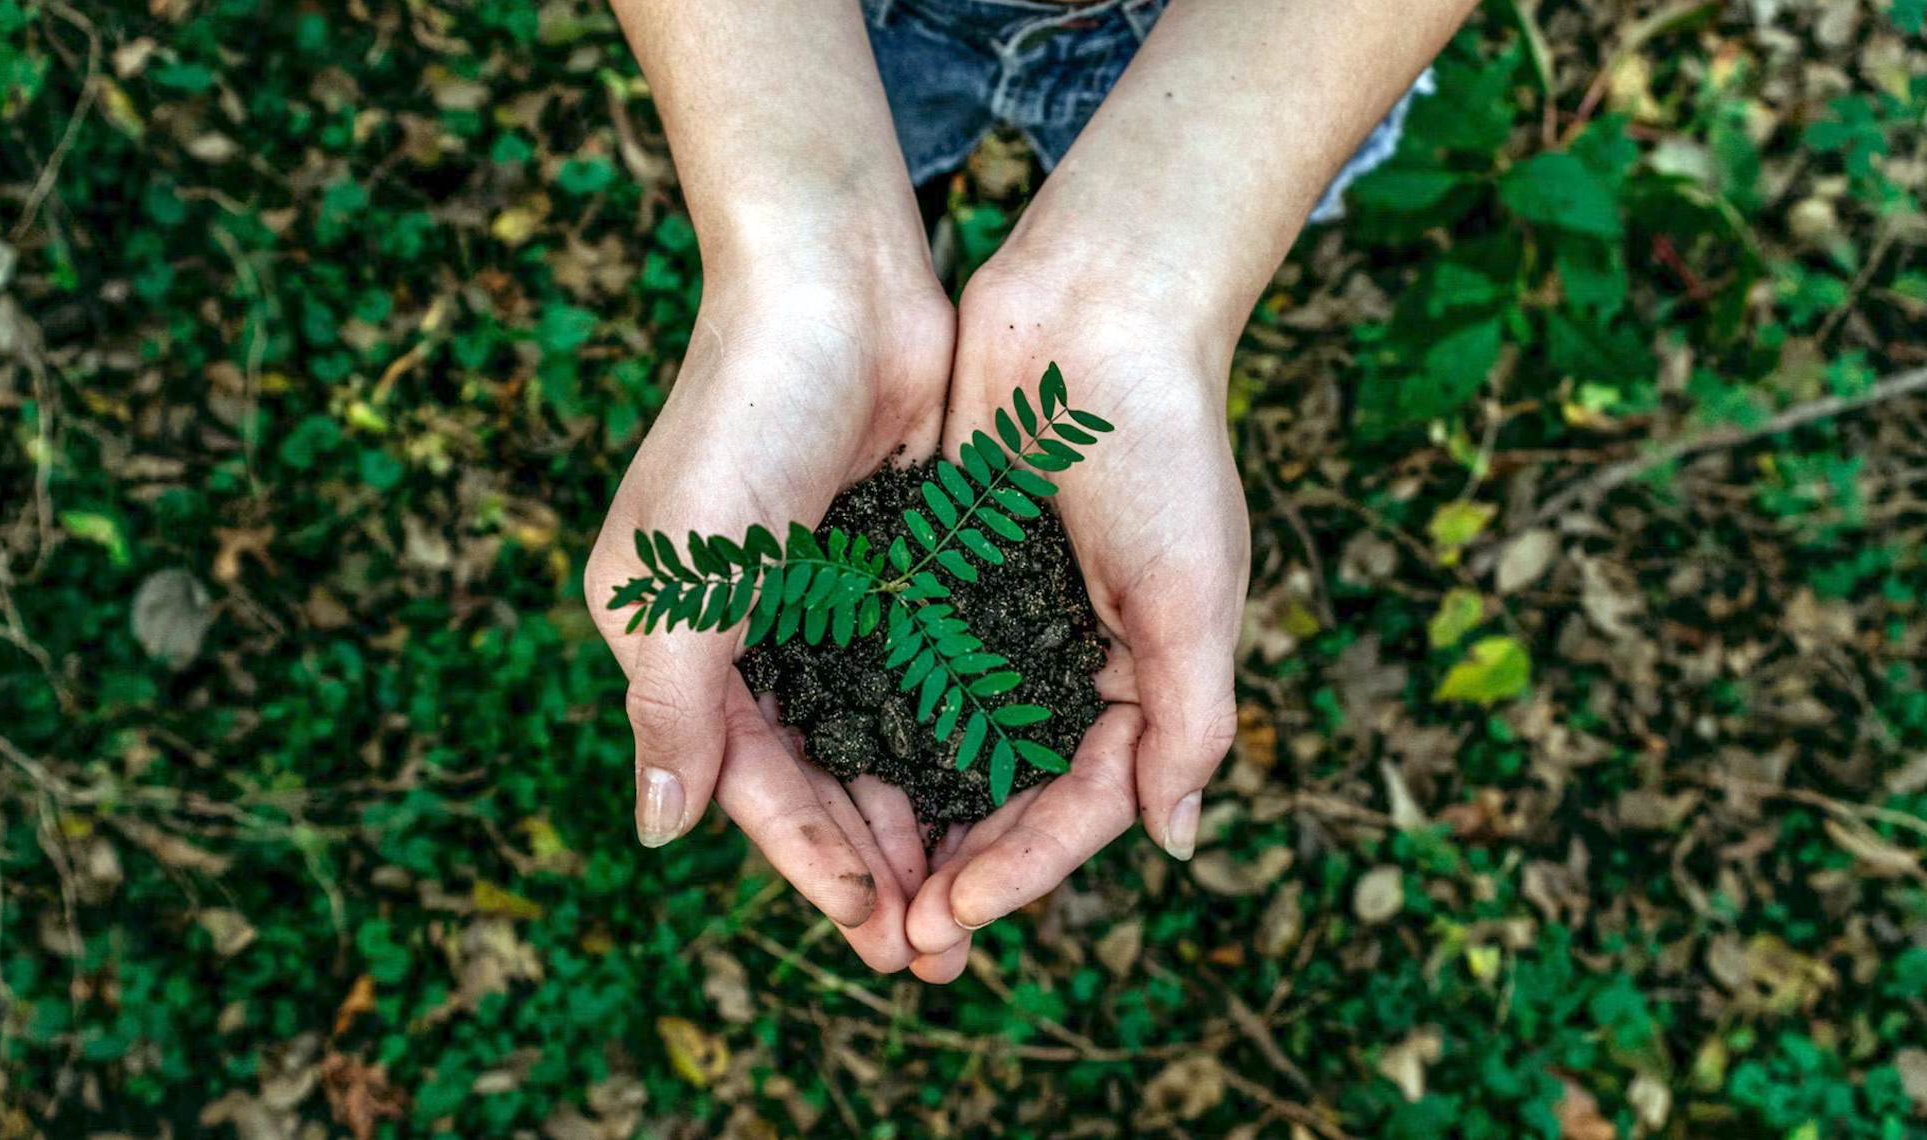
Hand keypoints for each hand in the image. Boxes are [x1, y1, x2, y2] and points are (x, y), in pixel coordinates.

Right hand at [586, 256, 952, 971]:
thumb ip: (674, 705)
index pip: (752, 783)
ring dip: (919, 815)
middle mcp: (750, 633)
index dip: (813, 864)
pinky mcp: (894, 566)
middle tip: (938, 948)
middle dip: (873, 863)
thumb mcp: (686, 574)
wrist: (835, 283)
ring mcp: (826, 602)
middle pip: (817, 777)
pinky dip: (953, 735)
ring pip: (876, 739)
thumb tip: (660, 832)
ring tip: (974, 893)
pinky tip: (999, 789)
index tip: (878, 935)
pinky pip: (924, 676)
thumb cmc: (744, 419)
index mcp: (680, 642)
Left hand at [902, 259, 1247, 980]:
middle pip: (1006, 795)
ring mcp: (999, 620)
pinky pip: (902, 668)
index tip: (953, 916)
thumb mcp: (1192, 592)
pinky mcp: (940, 572)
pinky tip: (824, 771)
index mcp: (1139, 679)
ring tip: (855, 886)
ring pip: (945, 746)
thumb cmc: (1162, 447)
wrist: (1097, 309)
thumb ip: (1189, 719)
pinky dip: (872, 723)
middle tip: (896, 941)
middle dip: (957, 869)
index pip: (1079, 805)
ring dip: (907, 818)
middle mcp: (1066, 662)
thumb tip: (1173, 841)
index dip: (1021, 869)